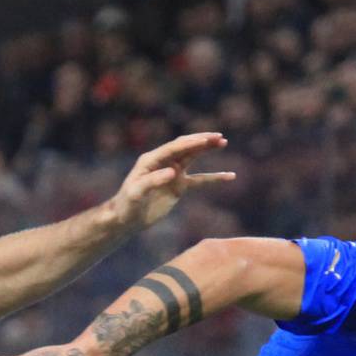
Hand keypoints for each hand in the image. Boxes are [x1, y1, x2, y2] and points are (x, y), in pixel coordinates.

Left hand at [107, 132, 234, 230]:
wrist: (127, 219)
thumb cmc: (127, 204)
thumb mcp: (136, 193)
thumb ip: (152, 181)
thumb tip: (172, 172)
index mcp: (151, 160)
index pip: (174, 148)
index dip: (190, 143)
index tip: (205, 140)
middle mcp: (163, 162)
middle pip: (186, 147)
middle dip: (202, 141)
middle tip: (219, 136)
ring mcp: (172, 173)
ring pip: (193, 158)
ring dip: (207, 149)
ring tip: (223, 142)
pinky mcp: (179, 186)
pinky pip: (200, 180)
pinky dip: (214, 178)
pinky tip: (228, 177)